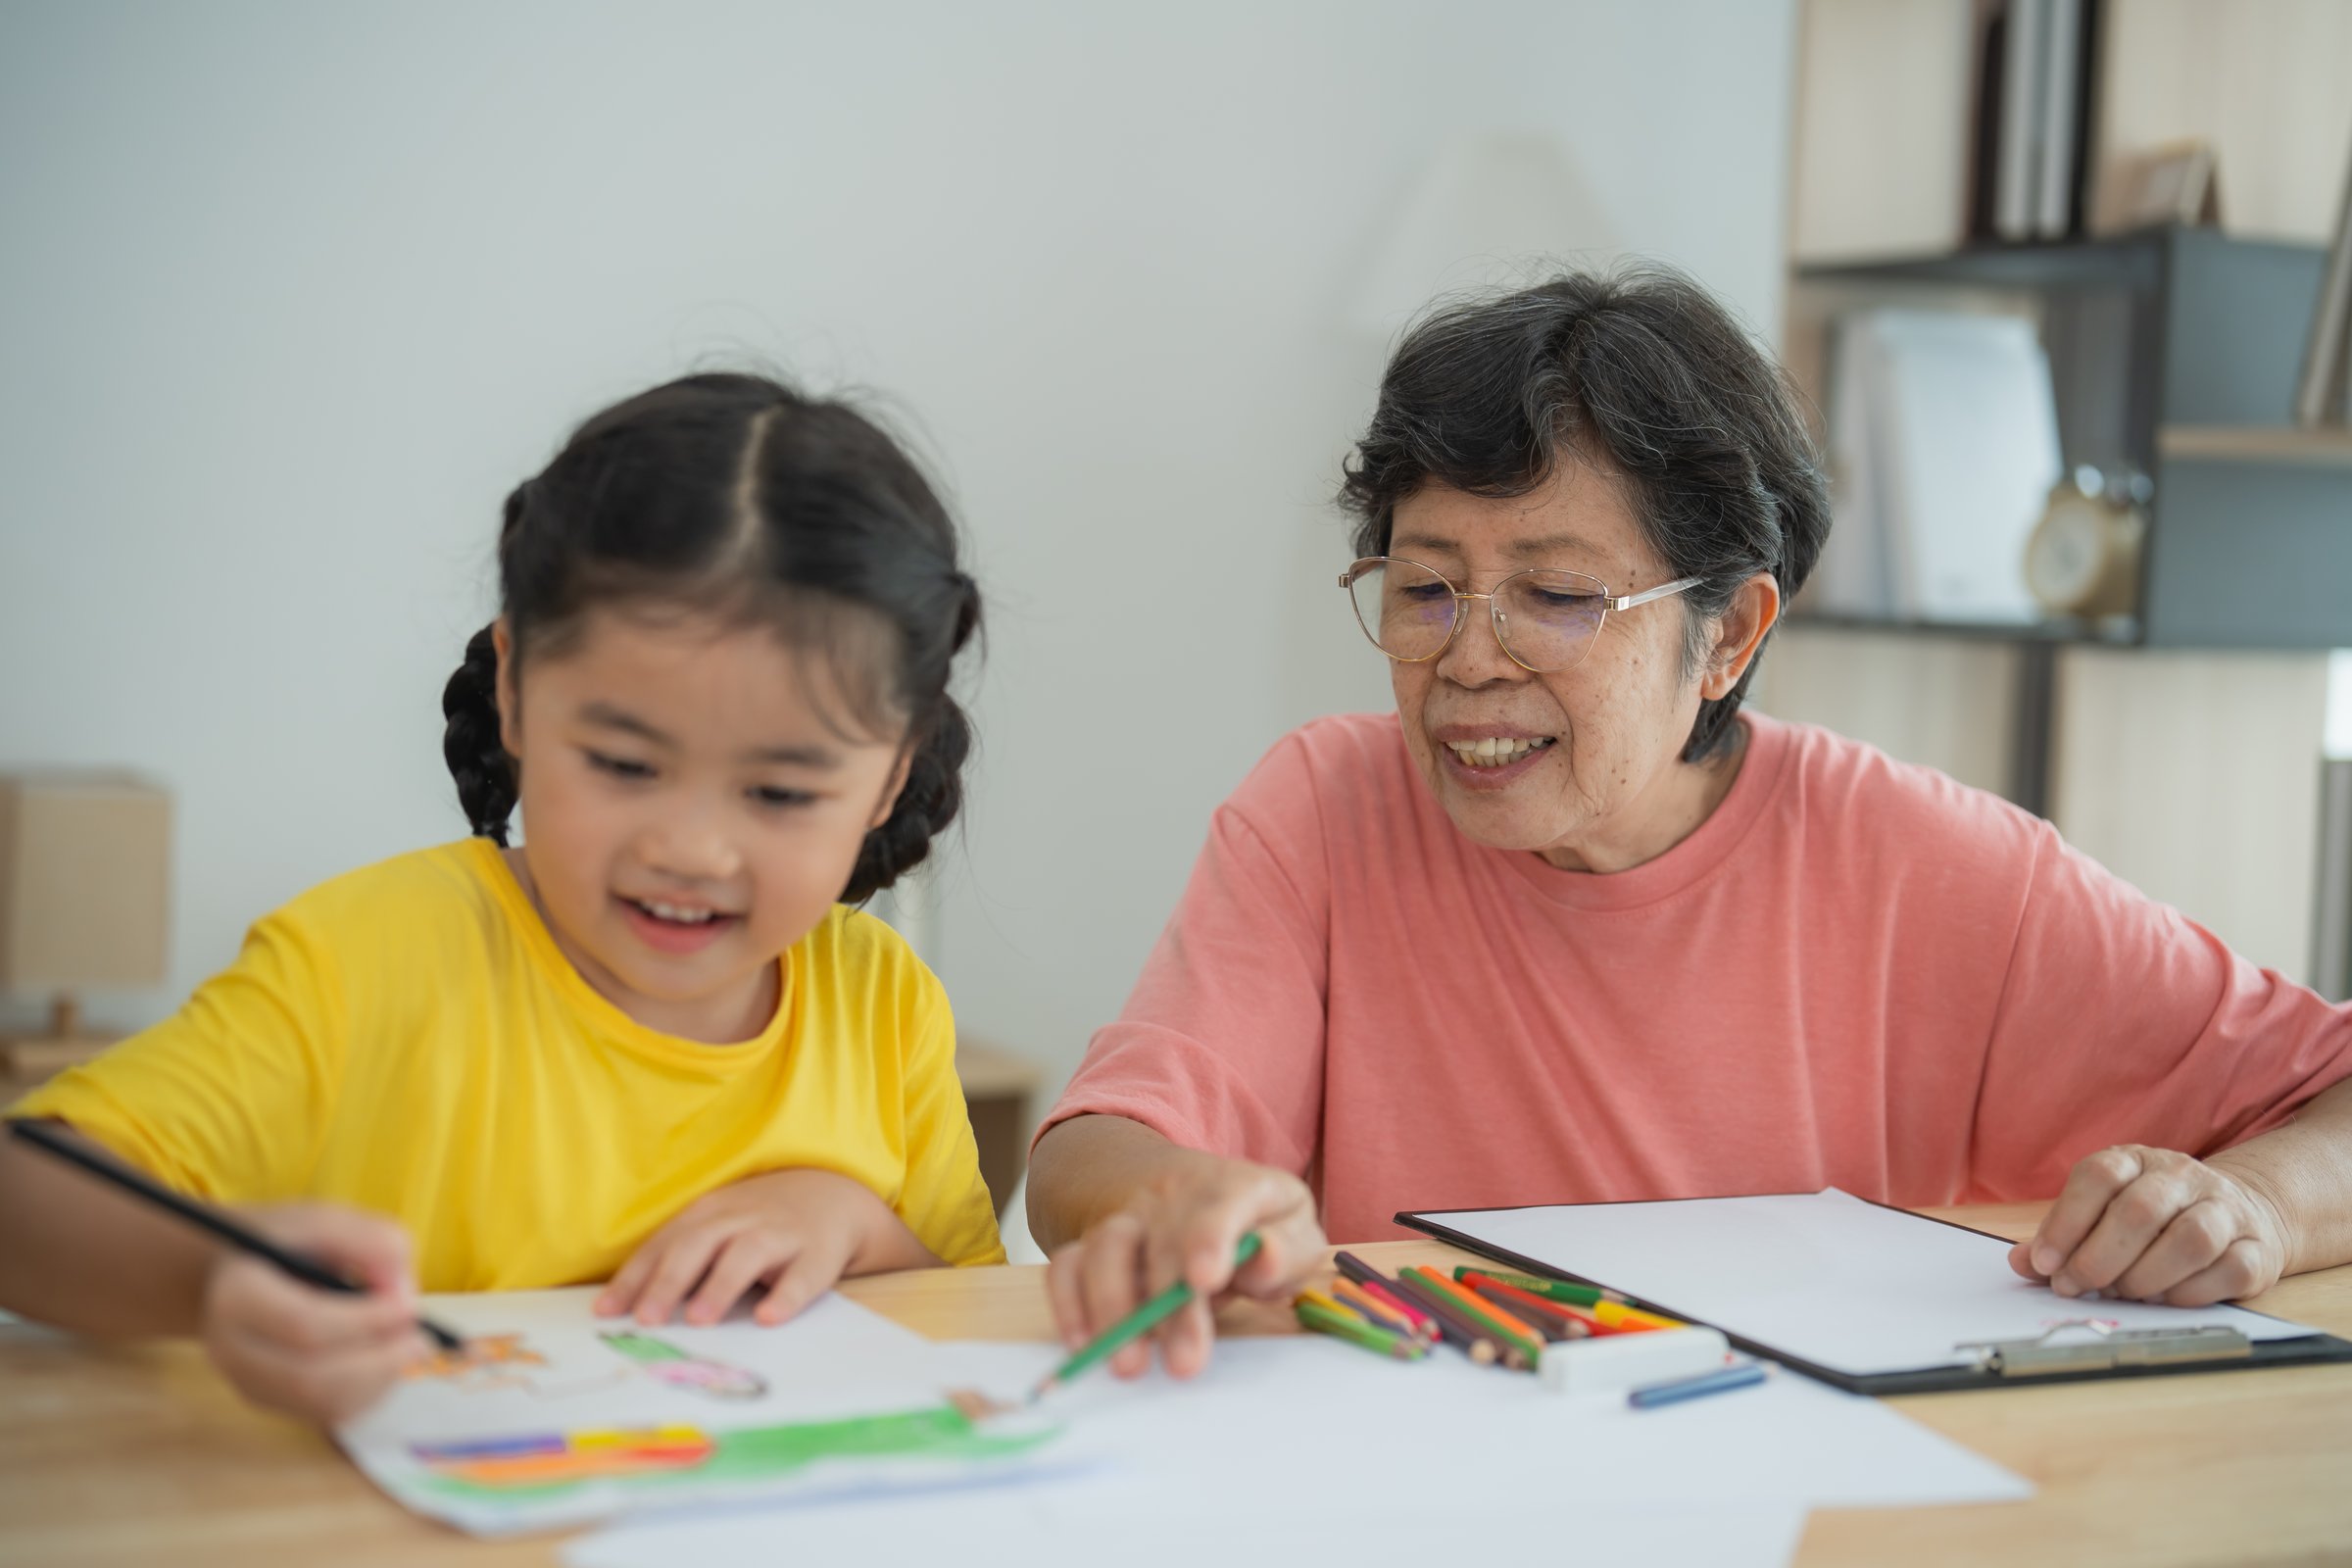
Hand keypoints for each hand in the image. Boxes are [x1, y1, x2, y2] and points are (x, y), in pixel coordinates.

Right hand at [199, 1204, 428, 1423]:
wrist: (242, 1269)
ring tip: (408, 1344)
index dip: (365, 1321)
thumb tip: (402, 1292)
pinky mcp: (273, 1402)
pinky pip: (330, 1412)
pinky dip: (371, 1391)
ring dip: (380, 1378)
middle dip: (379, 1361)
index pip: (304, 1325)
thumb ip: (370, 1242)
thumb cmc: (289, 1241)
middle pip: (311, 1378)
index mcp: (238, 1296)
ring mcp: (250, 1383)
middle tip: (421, 1338)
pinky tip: (386, 1358)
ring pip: (324, 1404)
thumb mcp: (327, 1219)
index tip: (409, 1305)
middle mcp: (233, 1349)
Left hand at [595, 1168, 910, 1328]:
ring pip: (747, 1254)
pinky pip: (803, 1276)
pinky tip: (769, 1318)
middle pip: (700, 1244)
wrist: (834, 1195)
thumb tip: (625, 1308)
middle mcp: (741, 1219)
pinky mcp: (818, 1254)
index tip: (606, 1312)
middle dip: (670, 1280)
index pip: (665, 1244)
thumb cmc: (759, 1223)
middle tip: (647, 1319)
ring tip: (699, 1319)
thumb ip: (679, 1259)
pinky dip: (786, 1296)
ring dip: (720, 1285)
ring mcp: (780, 1234)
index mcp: (709, 1213)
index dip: (635, 1277)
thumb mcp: (717, 1227)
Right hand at [1044, 1151, 1322, 1380]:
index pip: (1221, 1203)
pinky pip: (1067, 1265)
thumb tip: (1264, 1259)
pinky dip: (1069, 1303)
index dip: (1210, 1239)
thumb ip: (1286, 1248)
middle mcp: (1173, 1196)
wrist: (1188, 1189)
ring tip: (1130, 1364)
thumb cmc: (1254, 1224)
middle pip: (1164, 1242)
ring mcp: (1128, 1219)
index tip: (1205, 1279)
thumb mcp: (1290, 1228)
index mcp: (1235, 1187)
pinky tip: (1084, 1344)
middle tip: (1184, 1363)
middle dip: (1171, 1306)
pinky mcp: (1093, 1246)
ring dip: (1114, 1307)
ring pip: (1107, 1247)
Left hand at [2008, 1144, 2289, 1305]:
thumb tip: (2022, 1264)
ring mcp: (2226, 1209)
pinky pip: (2229, 1270)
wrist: (2241, 1213)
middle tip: (2075, 1287)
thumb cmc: (2152, 1220)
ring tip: (2123, 1293)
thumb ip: (2061, 1238)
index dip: (2065, 1222)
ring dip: (2146, 1276)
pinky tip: (2166, 1299)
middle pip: (2140, 1210)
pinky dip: (2191, 1292)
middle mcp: (2182, 1177)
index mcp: (2135, 1160)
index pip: (2097, 1176)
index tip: (2044, 1263)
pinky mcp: (2258, 1248)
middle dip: (2099, 1258)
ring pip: (2191, 1239)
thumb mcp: (2101, 1214)